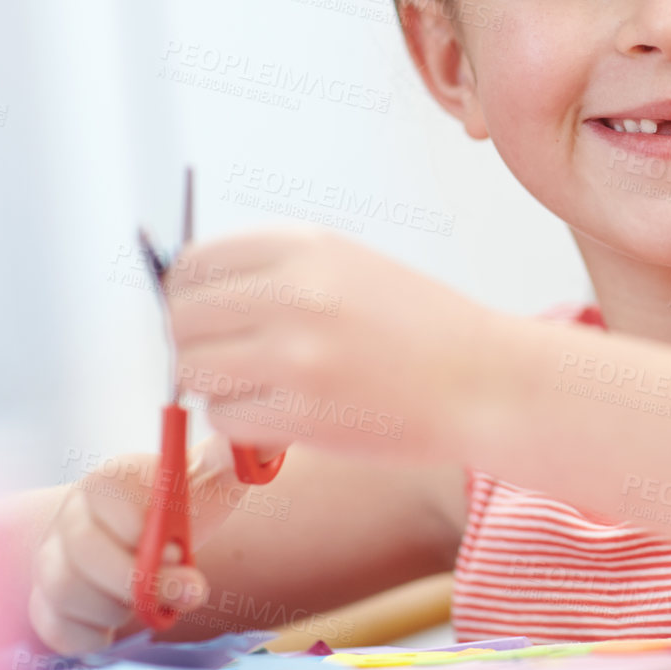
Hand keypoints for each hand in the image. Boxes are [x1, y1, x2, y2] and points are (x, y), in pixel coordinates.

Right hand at [27, 435, 249, 654]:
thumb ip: (230, 460)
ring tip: (153, 602)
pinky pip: (55, 629)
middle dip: (140, 582)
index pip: (106, 499)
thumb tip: (258, 444)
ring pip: (66, 594)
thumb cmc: (183, 506)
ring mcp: (51, 561)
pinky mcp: (47, 604)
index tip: (178, 547)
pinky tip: (122, 625)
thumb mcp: (211, 480)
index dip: (144, 530)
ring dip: (122, 609)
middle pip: (83, 554)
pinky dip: (94, 636)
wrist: (152, 539)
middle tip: (187, 589)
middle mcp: (69, 518)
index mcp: (106, 481)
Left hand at [165, 228, 492, 462]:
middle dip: (196, 342)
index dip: (190, 294)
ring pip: (195, 370)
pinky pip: (224, 418)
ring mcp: (295, 353)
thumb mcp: (351, 269)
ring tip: (264, 388)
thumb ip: (277, 274)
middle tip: (232, 361)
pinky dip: (243, 423)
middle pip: (182, 316)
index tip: (208, 316)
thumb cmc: (423, 330)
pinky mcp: (300, 412)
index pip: (194, 262)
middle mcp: (294, 291)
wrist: (488, 382)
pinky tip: (286, 415)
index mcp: (305, 246)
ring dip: (217, 386)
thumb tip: (188, 293)